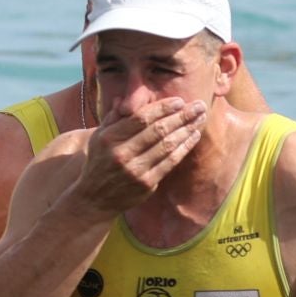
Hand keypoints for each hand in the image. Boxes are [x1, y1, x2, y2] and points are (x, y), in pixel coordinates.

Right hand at [74, 97, 206, 216]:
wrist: (95, 197)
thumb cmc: (98, 161)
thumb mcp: (97, 137)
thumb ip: (112, 118)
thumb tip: (123, 99)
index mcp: (109, 137)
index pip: (140, 118)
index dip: (162, 108)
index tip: (179, 101)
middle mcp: (121, 153)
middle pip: (157, 130)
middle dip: (181, 116)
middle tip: (199, 105)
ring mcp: (135, 169)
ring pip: (167, 146)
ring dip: (187, 130)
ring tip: (200, 118)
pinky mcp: (147, 183)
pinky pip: (170, 162)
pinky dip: (184, 148)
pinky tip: (193, 137)